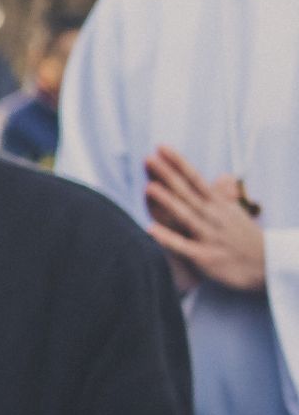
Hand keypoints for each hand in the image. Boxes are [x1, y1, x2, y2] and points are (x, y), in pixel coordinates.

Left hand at [145, 148, 265, 292]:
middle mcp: (213, 218)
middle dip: (169, 176)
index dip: (179, 163)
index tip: (161, 147)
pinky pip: (184, 247)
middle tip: (149, 158)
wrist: (267, 267)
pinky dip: (169, 239)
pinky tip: (150, 229)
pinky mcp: (205, 257)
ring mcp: (209, 237)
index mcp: (218, 205)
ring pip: (186, 216)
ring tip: (149, 187)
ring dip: (169, 202)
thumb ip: (223, 195)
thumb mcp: (236, 213)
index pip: (196, 179)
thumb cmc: (244, 238)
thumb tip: (224, 175)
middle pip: (188, 193)